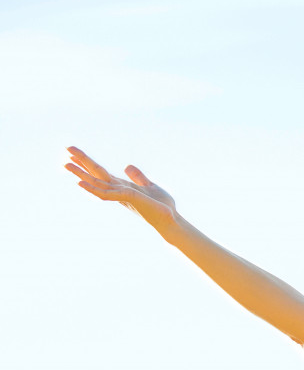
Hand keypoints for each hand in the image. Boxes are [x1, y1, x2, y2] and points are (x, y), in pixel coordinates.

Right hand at [64, 146, 178, 230]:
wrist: (171, 220)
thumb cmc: (162, 206)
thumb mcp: (150, 187)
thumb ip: (138, 177)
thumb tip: (127, 166)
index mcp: (122, 186)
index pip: (102, 173)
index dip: (88, 163)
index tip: (73, 153)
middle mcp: (118, 191)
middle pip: (96, 174)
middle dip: (81, 163)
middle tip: (66, 149)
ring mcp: (121, 195)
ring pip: (96, 183)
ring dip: (81, 173)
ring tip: (66, 164)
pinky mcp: (128, 198)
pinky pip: (106, 193)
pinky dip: (92, 188)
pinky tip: (80, 182)